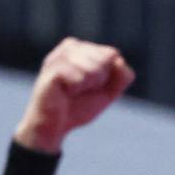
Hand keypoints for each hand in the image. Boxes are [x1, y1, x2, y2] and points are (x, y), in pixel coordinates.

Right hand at [14, 38, 135, 153]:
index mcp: (82, 48)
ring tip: (72, 91)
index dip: (107, 76)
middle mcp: (69, 47)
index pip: (111, 54)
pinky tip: (65, 92)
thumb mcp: (108, 92)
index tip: (91, 86)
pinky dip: (76, 89)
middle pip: (104, 59)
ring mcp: (58, 57)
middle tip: (80, 90)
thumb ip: (122, 76)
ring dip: (87, 85)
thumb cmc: (78, 106)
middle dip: (98, 80)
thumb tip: (118, 61)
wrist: (55, 127)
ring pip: (93, 68)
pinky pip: (78, 77)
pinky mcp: (51, 71)